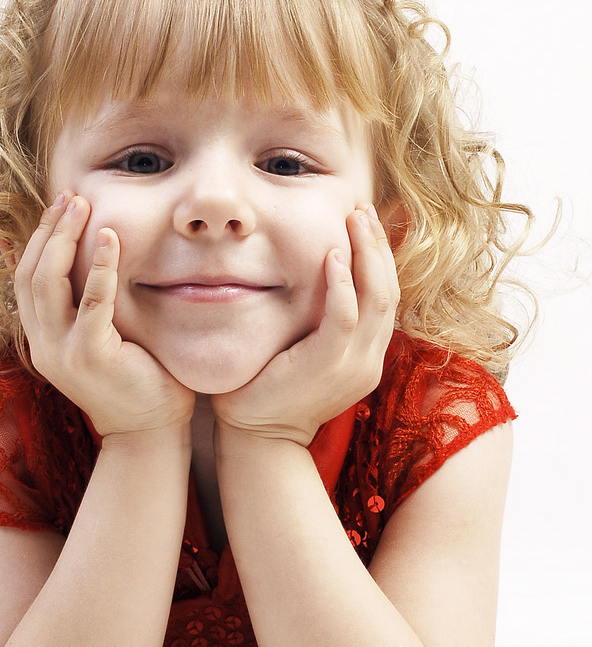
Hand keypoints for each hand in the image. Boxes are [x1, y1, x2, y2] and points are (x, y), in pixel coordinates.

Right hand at [12, 194, 195, 438]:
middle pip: (29, 276)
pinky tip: (109, 239)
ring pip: (47, 284)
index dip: (32, 241)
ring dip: (63, 239)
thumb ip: (87, 306)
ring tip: (83, 206)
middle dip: (47, 231)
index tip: (54, 207)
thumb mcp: (102, 338)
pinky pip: (91, 304)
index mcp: (42, 341)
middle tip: (70, 196)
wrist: (150, 433)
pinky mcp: (91, 356)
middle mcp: (43, 346)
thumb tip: (85, 264)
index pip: (22, 282)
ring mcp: (63, 353)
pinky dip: (98, 268)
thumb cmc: (137, 382)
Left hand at [211, 206, 398, 447]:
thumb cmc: (268, 389)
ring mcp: (354, 366)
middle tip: (361, 209)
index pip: (386, 296)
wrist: (256, 437)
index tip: (365, 222)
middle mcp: (369, 360)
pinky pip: (345, 317)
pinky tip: (332, 254)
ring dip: (366, 254)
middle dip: (378, 246)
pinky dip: (341, 284)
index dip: (380, 256)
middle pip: (389, 291)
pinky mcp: (329, 366)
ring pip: (376, 299)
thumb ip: (315, 319)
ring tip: (353, 220)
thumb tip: (310, 275)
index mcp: (366, 355)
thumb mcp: (301, 349)